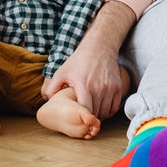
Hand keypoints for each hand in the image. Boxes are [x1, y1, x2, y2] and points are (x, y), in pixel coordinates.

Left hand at [42, 1, 135, 118]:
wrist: (99, 47)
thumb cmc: (79, 61)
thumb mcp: (62, 71)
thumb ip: (52, 87)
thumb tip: (48, 101)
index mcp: (83, 85)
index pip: (84, 110)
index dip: (80, 117)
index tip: (76, 119)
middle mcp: (98, 88)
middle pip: (95, 113)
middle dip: (88, 118)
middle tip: (82, 119)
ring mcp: (110, 88)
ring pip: (105, 112)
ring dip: (98, 116)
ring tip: (90, 115)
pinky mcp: (118, 88)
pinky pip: (114, 107)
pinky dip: (108, 112)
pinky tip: (101, 109)